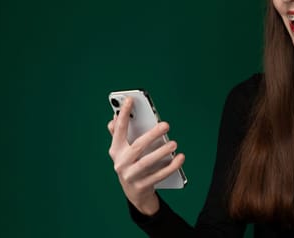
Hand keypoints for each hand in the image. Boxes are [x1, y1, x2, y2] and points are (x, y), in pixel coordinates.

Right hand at [108, 97, 185, 215]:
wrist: (135, 194)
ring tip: (174, 144)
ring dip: (162, 152)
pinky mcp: (141, 187)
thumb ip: (119, 134)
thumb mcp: (123, 150)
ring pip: (147, 163)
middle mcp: (120, 163)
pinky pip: (158, 176)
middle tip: (166, 125)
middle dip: (152, 135)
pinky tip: (179, 158)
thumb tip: (114, 117)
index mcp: (115, 150)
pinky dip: (170, 167)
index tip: (130, 100)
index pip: (119, 130)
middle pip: (137, 146)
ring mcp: (130, 176)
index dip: (123, 114)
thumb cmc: (131, 164)